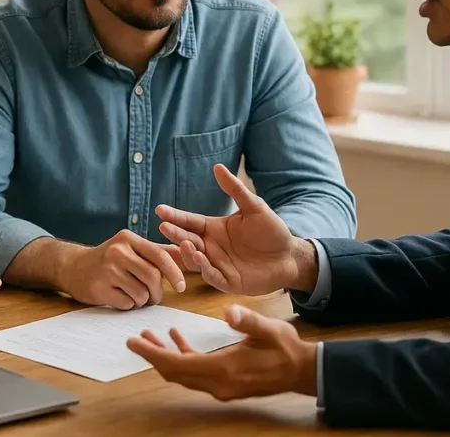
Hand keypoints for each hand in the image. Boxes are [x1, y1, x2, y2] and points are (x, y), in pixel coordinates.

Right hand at [62, 230, 186, 309]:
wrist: (72, 267)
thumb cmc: (108, 259)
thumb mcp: (129, 248)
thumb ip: (156, 251)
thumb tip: (184, 252)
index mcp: (128, 239)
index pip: (159, 255)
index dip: (174, 272)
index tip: (181, 286)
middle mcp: (118, 251)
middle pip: (152, 277)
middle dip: (157, 292)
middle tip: (154, 297)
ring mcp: (107, 270)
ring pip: (141, 293)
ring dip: (142, 300)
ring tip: (133, 295)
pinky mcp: (99, 288)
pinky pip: (127, 303)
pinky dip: (128, 305)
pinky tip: (119, 297)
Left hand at [126, 304, 317, 400]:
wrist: (303, 371)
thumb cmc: (286, 348)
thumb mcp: (268, 329)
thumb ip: (247, 321)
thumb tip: (229, 311)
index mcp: (224, 369)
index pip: (177, 364)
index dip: (153, 353)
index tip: (134, 342)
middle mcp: (218, 383)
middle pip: (175, 372)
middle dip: (154, 355)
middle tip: (135, 339)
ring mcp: (222, 386)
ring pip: (184, 373)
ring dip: (166, 356)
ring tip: (150, 336)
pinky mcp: (226, 383)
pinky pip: (196, 371)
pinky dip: (184, 356)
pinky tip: (178, 338)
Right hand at [155, 164, 316, 294]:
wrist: (290, 256)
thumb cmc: (271, 231)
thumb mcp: (254, 207)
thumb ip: (235, 190)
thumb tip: (217, 167)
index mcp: (214, 229)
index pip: (190, 221)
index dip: (175, 216)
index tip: (160, 210)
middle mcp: (211, 247)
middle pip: (187, 240)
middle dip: (175, 233)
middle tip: (163, 226)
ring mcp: (218, 265)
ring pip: (195, 260)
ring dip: (187, 252)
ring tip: (184, 241)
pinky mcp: (228, 281)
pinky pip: (212, 276)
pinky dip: (204, 269)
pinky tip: (201, 258)